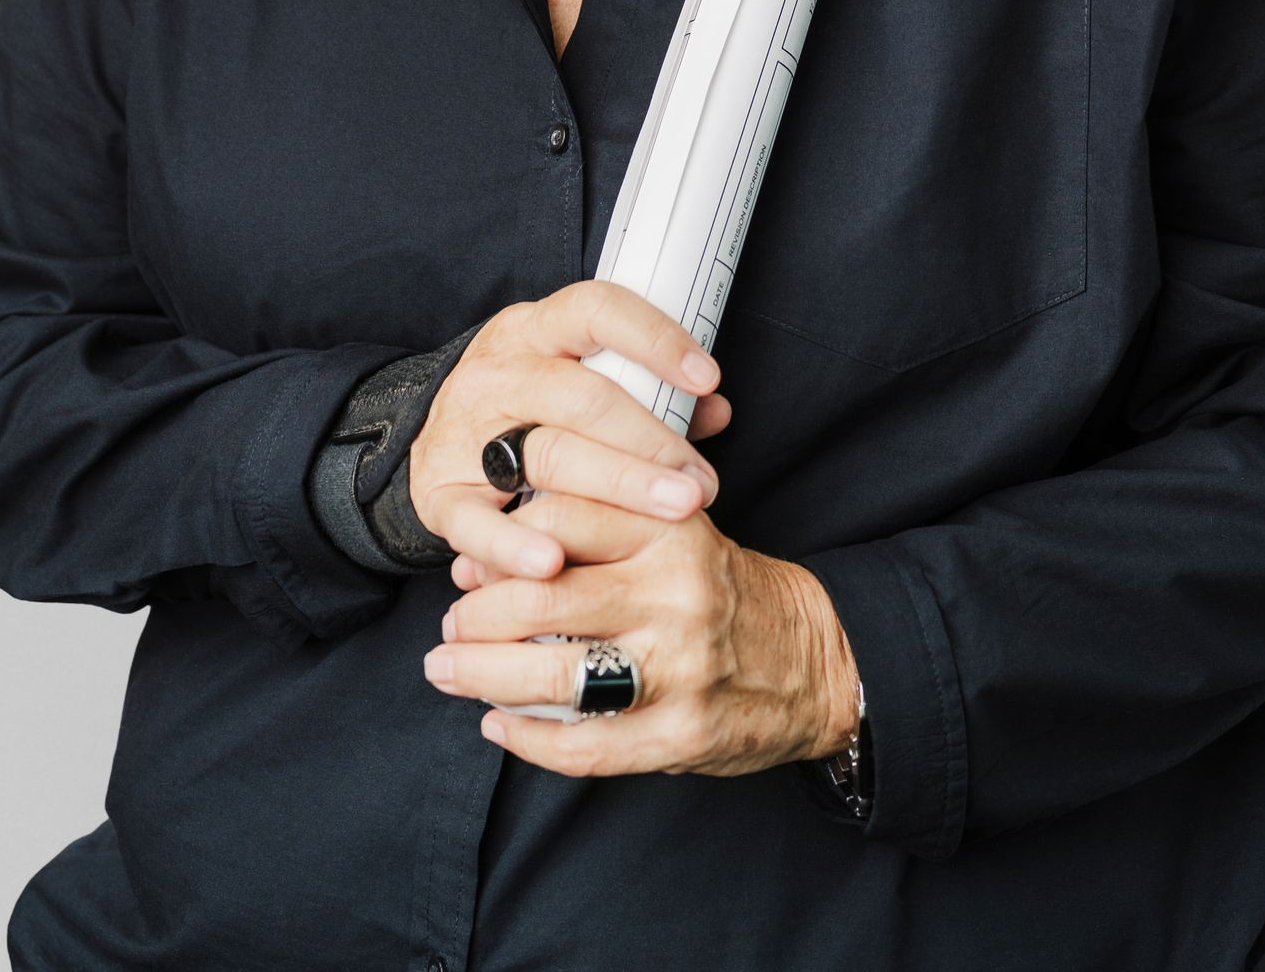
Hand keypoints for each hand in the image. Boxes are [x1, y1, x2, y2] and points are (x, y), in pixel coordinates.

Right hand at [408, 282, 732, 582]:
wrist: (434, 443)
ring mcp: (464, 430)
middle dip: (650, 442)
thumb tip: (715, 409)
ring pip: (545, 453)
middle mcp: (498, 371)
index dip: (654, 339)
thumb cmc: (528, 410)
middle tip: (701, 482)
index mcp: (535, 330)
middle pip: (581, 397)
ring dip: (618, 486)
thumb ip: (647, 393)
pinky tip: (554, 564)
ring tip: (675, 514)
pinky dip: (514, 545)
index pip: (595, 310)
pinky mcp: (439, 492)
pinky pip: (476, 522)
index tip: (707, 378)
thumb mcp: (578, 380)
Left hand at [424, 497, 861, 779]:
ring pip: (551, 676)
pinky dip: (527, 740)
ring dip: (481, 676)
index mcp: (669, 528)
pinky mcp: (680, 733)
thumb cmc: (722, 587)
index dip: (497, 540)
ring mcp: (678, 668)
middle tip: (448, 625)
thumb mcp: (672, 530)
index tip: (467, 558)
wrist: (816, 657)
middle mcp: (673, 592)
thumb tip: (485, 550)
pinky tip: (497, 726)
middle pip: (539, 600)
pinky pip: (583, 746)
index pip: (558, 518)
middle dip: (473, 615)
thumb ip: (595, 529)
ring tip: (448, 670)